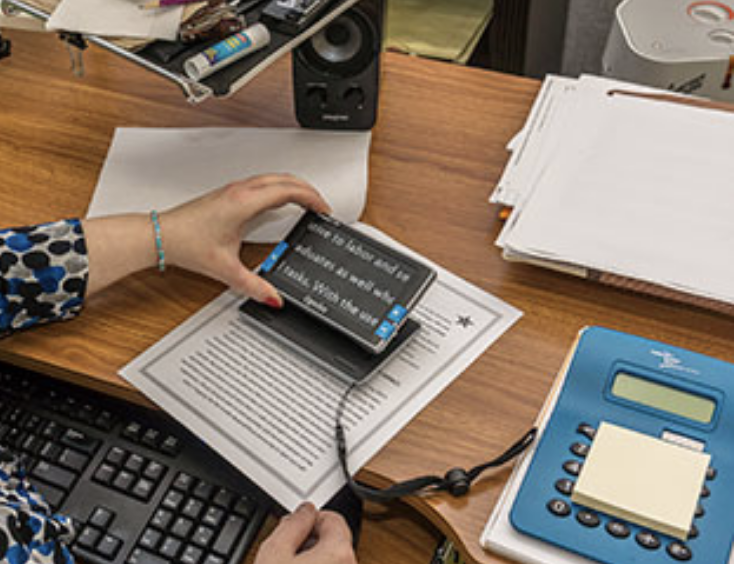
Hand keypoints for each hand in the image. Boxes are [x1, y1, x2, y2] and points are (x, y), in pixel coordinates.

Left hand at [83, 174, 329, 301]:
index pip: (289, 190)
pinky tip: (279, 203)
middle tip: (322, 205)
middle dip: (308, 189)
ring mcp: (234, 190)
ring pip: (273, 178)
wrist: (159, 235)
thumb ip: (253, 285)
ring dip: (293, 186)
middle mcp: (240, 191)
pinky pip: (262, 183)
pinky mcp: (228, 194)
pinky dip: (279, 189)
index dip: (311, 198)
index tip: (323, 209)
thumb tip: (273, 297)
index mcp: (244, 203)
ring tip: (306, 202)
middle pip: (285, 179)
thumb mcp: (225, 269)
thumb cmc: (185, 242)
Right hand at [254, 503, 357, 563]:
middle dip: (311, 539)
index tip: (293, 526)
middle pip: (336, 540)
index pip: (333, 518)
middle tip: (286, 548)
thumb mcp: (274, 553)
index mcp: (340, 553)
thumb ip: (292, 524)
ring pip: (332, 559)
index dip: (309, 518)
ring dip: (312, 558)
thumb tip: (304, 511)